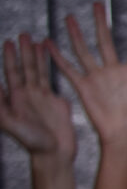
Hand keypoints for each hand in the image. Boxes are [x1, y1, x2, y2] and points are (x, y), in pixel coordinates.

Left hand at [0, 34, 75, 162]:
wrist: (53, 153)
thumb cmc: (31, 141)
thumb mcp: (9, 122)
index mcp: (15, 98)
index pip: (11, 72)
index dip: (9, 57)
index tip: (8, 42)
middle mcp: (27, 94)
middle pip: (25, 68)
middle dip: (23, 51)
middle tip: (23, 34)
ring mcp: (42, 97)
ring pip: (38, 71)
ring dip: (36, 56)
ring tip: (37, 40)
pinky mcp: (56, 101)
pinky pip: (52, 80)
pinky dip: (51, 67)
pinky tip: (52, 59)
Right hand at [50, 3, 126, 145]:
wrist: (124, 138)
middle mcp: (114, 72)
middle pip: (105, 40)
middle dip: (100, 22)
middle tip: (96, 3)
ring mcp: (98, 78)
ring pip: (84, 50)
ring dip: (76, 33)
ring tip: (70, 16)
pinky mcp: (83, 87)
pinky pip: (68, 69)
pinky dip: (57, 56)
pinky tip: (48, 43)